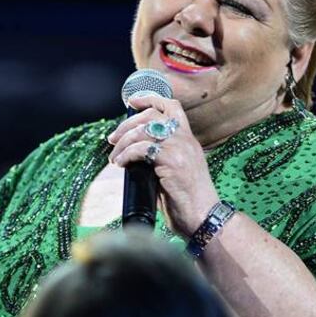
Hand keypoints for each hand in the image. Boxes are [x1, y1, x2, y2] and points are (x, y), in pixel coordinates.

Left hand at [106, 94, 220, 237]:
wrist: (203, 218)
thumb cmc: (187, 200)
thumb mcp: (175, 171)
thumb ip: (160, 156)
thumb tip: (132, 152)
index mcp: (188, 139)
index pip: (172, 106)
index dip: (150, 99)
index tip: (131, 102)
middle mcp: (186, 139)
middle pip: (152, 115)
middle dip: (127, 124)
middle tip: (112, 139)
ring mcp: (180, 149)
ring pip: (144, 130)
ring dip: (123, 142)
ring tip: (115, 156)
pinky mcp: (172, 161)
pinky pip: (142, 149)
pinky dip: (126, 154)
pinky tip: (120, 164)